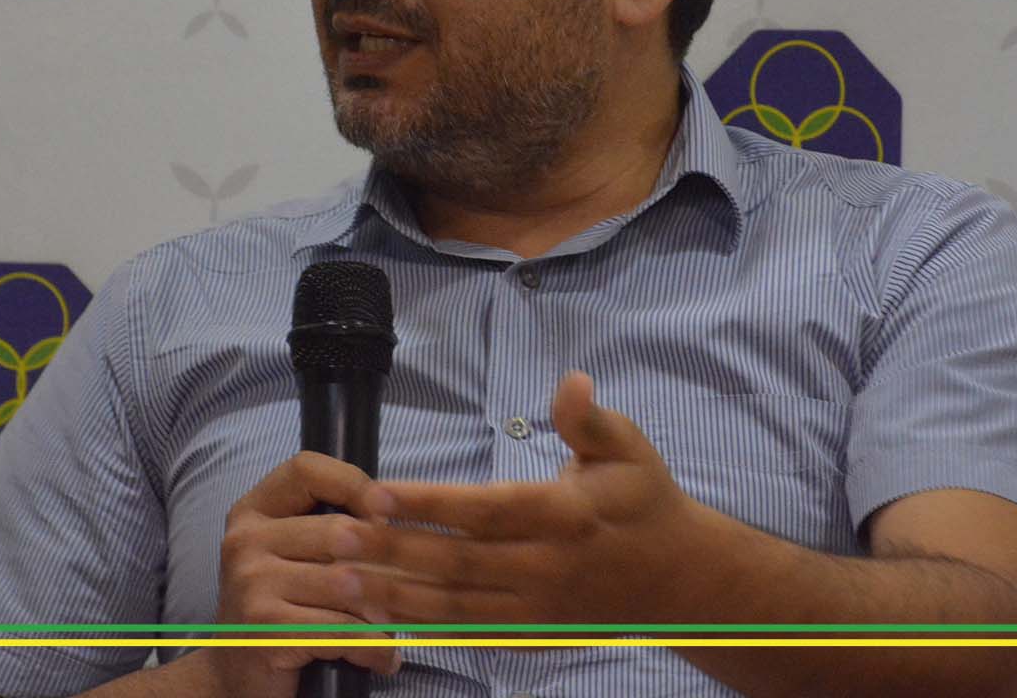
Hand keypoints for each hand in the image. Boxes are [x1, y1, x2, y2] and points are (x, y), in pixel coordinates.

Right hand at [204, 451, 402, 697]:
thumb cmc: (279, 609)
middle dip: (382, 565)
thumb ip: (329, 528)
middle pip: (339, 531)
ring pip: (347, 583)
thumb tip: (395, 518)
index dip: (354, 483)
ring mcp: (251, 584)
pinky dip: (373, 648)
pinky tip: (384, 657)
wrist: (235, 676)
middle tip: (404, 591)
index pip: (307, 470)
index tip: (385, 513)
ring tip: (393, 626)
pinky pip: (342, 630)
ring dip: (382, 613)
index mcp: (252, 512)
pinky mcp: (265, 627)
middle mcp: (245, 541)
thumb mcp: (292, 556)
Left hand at [343, 371, 707, 628]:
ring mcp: (536, 607)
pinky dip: (422, 628)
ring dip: (393, 595)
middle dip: (391, 553)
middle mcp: (545, 566)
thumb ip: (590, 419)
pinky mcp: (531, 633)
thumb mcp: (630, 450)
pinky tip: (380, 617)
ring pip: (454, 605)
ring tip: (338, 582)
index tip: (378, 494)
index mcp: (564, 515)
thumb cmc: (647, 505)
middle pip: (456, 563)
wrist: (681, 583)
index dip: (429, 503)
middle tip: (334, 538)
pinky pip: (468, 634)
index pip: (485, 510)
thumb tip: (570, 381)